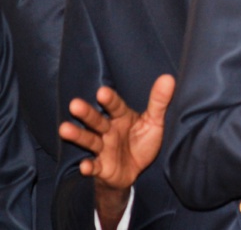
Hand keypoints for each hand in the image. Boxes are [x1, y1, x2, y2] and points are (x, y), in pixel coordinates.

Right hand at [59, 74, 174, 189]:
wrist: (134, 170)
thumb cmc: (142, 141)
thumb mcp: (154, 121)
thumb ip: (159, 102)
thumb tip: (168, 77)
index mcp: (122, 117)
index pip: (116, 106)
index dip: (110, 99)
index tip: (102, 91)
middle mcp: (109, 130)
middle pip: (97, 120)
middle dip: (86, 113)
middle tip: (74, 104)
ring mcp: (103, 148)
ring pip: (90, 140)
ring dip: (78, 136)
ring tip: (64, 129)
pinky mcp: (102, 167)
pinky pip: (94, 166)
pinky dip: (89, 166)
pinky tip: (84, 166)